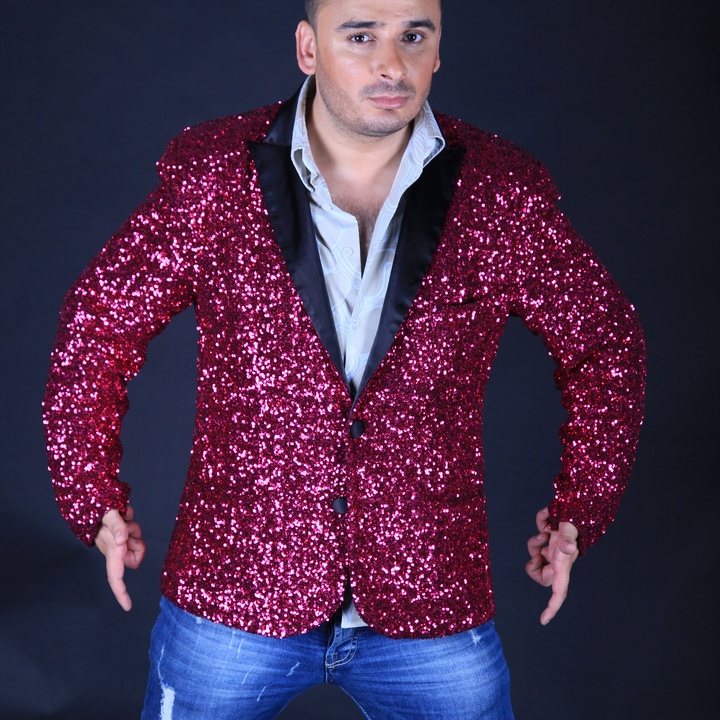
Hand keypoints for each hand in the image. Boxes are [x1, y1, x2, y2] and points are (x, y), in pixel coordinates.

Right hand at [94, 505, 145, 610]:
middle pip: (137, 556)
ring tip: (123, 520)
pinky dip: (132, 525)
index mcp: (111, 551)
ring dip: (134, 530)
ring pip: (137, 543)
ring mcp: (117, 543)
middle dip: (137, 543)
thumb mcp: (109, 514)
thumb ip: (116, 526)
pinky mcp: (120, 535)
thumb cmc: (100, 508)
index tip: (128, 607)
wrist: (94, 498)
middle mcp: (114, 549)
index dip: (121, 593)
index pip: (115, 577)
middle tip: (127, 528)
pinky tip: (124, 517)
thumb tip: (122, 541)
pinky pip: (135, 532)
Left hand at [525, 506, 578, 624]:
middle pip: (540, 576)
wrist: (575, 503)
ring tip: (543, 534)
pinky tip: (547, 520)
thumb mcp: (569, 531)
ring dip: (534, 545)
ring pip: (535, 557)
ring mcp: (551, 549)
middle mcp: (557, 559)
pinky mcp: (547, 537)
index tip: (543, 620)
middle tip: (536, 556)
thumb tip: (567, 547)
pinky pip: (536, 538)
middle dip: (533, 567)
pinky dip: (539, 527)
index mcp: (562, 565)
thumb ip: (566, 540)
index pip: (558, 592)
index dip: (552, 607)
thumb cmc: (573, 520)